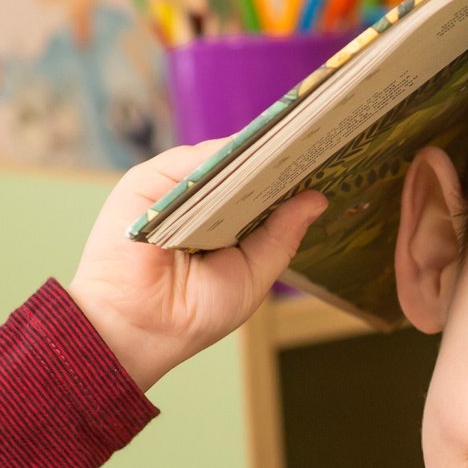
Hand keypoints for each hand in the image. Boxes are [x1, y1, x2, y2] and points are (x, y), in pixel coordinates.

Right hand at [67, 141, 327, 390]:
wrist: (141, 328)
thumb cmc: (194, 312)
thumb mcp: (254, 274)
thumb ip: (280, 236)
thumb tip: (316, 198)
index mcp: (226, 223)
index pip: (261, 188)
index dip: (289, 175)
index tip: (326, 160)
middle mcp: (200, 202)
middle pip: (241, 166)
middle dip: (276, 155)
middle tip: (318, 139)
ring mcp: (173, 189)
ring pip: (216, 158)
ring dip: (250, 152)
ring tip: (290, 141)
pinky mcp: (146, 182)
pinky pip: (186, 160)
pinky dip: (215, 157)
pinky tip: (245, 155)